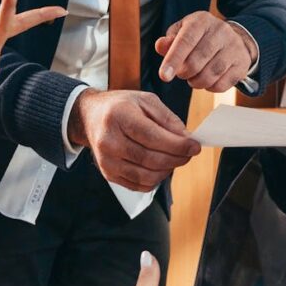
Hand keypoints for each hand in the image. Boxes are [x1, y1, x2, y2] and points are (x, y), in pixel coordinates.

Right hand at [68, 88, 200, 190]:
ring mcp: (107, 160)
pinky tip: (160, 166)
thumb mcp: (145, 101)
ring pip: (146, 176)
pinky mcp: (108, 173)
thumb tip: (187, 138)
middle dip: (177, 158)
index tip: (195, 146)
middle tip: (189, 153)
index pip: (153, 137)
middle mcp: (109, 140)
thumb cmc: (120, 106)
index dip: (178, 145)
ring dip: (168, 170)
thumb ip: (168, 119)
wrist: (90, 117)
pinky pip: (139, 185)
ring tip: (175, 158)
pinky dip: (156, 179)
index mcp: (119, 116)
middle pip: (151, 159)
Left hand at [155, 11, 255, 91]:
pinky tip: (208, 79)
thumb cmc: (200, 38)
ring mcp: (234, 47)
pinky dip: (209, 87)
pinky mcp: (242, 63)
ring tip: (193, 77)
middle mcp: (221, 31)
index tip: (164, 76)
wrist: (233, 39)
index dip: (173, 60)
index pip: (185, 41)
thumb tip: (160, 46)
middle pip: (196, 61)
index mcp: (202, 21)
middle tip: (182, 72)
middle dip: (184, 73)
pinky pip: (221, 84)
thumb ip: (169, 41)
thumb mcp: (182, 33)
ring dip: (196, 82)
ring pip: (210, 75)